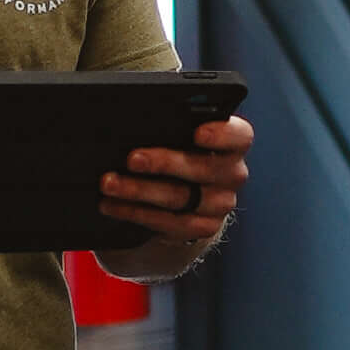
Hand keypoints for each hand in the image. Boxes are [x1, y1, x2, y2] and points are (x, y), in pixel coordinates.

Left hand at [96, 112, 252, 275]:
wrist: (185, 193)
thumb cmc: (179, 150)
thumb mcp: (179, 134)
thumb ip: (171, 126)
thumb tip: (133, 122)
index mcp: (233, 143)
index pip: (239, 136)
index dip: (221, 135)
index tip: (197, 132)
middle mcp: (232, 174)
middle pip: (202, 168)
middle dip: (164, 162)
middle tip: (132, 158)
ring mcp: (220, 204)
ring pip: (180, 198)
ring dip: (139, 191)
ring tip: (109, 183)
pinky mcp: (203, 227)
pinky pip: (169, 223)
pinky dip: (136, 213)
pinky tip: (113, 205)